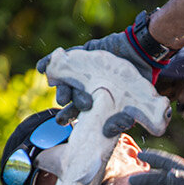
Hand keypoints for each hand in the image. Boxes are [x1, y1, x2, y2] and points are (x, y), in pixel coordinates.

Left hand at [38, 26, 159, 111]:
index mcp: (95, 98)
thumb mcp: (135, 105)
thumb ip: (123, 119)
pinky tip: (41, 68)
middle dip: (64, 102)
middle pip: (68, 95)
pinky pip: (61, 58)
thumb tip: (108, 131)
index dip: (68, 116)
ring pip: (64, 79)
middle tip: (61, 110)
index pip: (77, 110)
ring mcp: (81, 69)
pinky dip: (50, 62)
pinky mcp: (80, 53)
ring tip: (57, 92)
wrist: (142, 53)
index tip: (61, 122)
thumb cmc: (139, 81)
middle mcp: (85, 85)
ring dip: (59, 87)